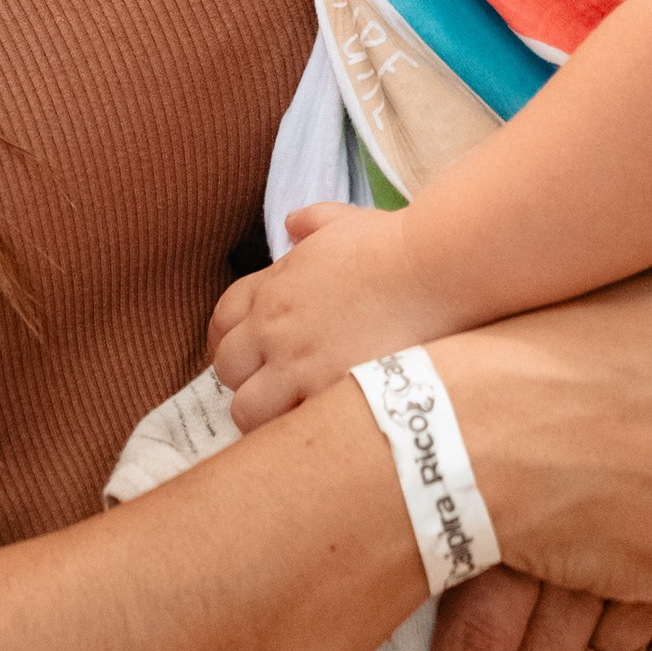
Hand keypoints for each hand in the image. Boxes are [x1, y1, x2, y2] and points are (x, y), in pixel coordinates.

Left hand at [209, 201, 455, 425]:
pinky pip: (287, 425)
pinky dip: (299, 428)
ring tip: (297, 412)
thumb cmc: (391, 245)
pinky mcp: (324, 392)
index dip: (230, 341)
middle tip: (277, 385)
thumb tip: (292, 224)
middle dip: (246, 378)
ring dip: (266, 413)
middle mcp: (274, 328)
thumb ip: (310, 223)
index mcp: (273, 288)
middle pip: (227, 368)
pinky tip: (322, 423)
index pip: (221, 321)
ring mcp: (296, 364)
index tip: (250, 354)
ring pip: (247, 408)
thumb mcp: (341, 222)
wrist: (430, 269)